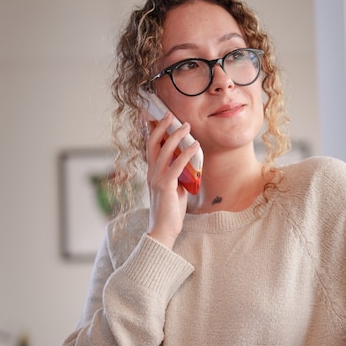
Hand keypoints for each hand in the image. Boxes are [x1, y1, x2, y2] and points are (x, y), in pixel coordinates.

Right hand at [145, 113, 199, 248]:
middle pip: (153, 144)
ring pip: (165, 151)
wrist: (163, 230)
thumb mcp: (173, 189)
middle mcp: (151, 173)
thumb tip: (188, 167)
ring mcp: (157, 179)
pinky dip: (187, 153)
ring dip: (176, 136)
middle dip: (162, 127)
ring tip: (186, 126)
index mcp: (152, 173)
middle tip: (171, 114)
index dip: (153, 132)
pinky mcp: (166, 186)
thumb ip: (177, 177)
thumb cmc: (170, 212)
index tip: (158, 118)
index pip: (150, 148)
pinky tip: (195, 146)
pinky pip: (177, 165)